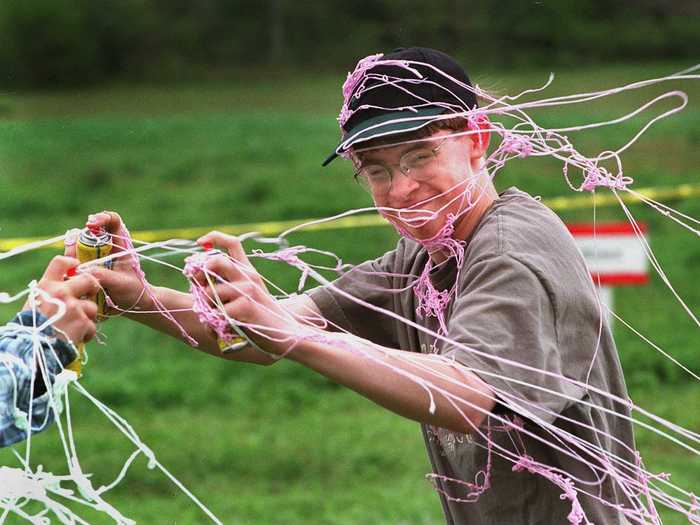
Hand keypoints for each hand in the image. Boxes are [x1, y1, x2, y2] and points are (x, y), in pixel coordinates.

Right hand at [22, 256, 98, 343]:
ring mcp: (73, 307)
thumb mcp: (35, 303)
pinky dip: (86, 334)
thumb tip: (65, 285)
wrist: (31, 349)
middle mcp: (61, 293)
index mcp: (46, 286)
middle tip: (89, 296)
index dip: (72, 262)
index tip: (77, 267)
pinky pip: (92, 327)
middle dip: (92, 288)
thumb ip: (50, 293)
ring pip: (92, 307)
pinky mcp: (82, 323)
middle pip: (89, 280)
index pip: (60, 262)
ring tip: (75, 327)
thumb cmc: (31, 327)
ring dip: (87, 318)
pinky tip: (76, 338)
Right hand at [67, 211, 151, 312]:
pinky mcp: (86, 267)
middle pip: (87, 234)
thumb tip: (84, 271)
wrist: (131, 305)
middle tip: (74, 254)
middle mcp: (105, 247)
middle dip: (77, 241)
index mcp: (120, 244)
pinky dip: (69, 266)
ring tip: (72, 268)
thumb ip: (104, 276)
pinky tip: (70, 276)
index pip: (112, 221)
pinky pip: (73, 262)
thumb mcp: (120, 283)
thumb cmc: (132, 291)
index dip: (101, 218)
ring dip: (71, 255)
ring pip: (77, 247)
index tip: (91, 224)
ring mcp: (94, 256)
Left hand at [192, 231, 298, 354]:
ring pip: (210, 292)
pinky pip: (217, 312)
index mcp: (248, 271)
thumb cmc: (262, 320)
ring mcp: (248, 289)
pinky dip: (213, 324)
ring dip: (205, 308)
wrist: (286, 334)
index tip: (200, 242)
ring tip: (213, 320)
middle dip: (199, 274)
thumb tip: (198, 284)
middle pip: (216, 261)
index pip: (232, 243)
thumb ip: (226, 288)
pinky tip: (222, 330)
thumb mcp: (246, 298)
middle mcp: (248, 276)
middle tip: (198, 289)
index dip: (214, 237)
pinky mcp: (246, 305)